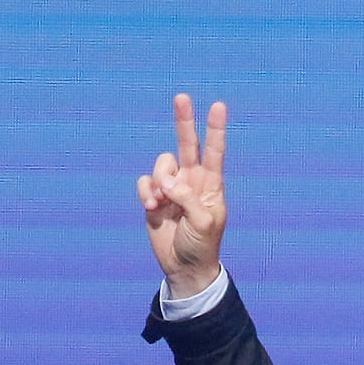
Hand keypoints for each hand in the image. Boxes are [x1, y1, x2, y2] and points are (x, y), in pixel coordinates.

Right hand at [137, 93, 229, 297]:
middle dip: (184, 121)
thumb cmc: (201, 245)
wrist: (184, 267)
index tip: (218, 106)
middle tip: (182, 97)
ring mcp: (172, 188)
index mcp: (211, 185)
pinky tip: (152, 208)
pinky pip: (145, 182)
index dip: (215, 129)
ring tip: (163, 203)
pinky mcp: (154, 197)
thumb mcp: (203, 223)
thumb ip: (187, 197)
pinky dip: (146, 193)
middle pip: (187, 143)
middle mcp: (191, 181)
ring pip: (161, 165)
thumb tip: (167, 181)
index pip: (214, 151)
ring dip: (159, 182)